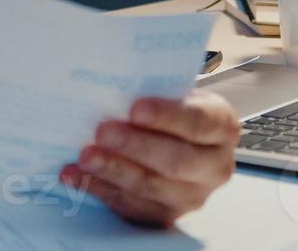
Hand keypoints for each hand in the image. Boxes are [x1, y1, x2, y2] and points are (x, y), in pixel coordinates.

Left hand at [59, 89, 239, 227]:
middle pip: (177, 161)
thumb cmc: (168, 108)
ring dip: (114, 171)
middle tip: (102, 132)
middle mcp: (215, 167)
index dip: (167, 116)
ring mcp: (192, 196)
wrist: (172, 137)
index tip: (135, 108)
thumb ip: (150, 87)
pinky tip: (75, 176)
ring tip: (85, 156)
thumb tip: (111, 82)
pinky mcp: (165, 215)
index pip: (199, 123)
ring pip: (151, 187)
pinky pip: (131, 207)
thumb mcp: (170, 90)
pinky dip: (99, 189)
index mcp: (221, 127)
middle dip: (136, 146)